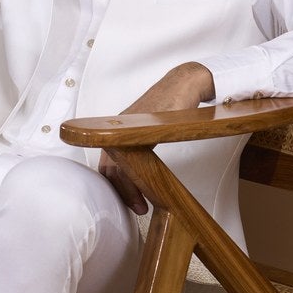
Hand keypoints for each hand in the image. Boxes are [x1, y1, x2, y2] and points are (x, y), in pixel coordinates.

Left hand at [98, 61, 215, 212]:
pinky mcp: (143, 124)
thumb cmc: (171, 105)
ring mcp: (128, 126)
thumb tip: (141, 170)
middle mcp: (118, 128)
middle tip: (137, 209)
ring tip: (141, 205)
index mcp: (118, 131)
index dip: (116, 187)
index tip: (130, 202)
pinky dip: (137, 173)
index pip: (108, 164)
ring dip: (129, 187)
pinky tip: (147, 184)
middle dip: (121, 192)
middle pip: (109, 167)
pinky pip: (133, 153)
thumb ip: (142, 146)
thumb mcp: (152, 129)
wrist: (185, 83)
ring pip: (118, 162)